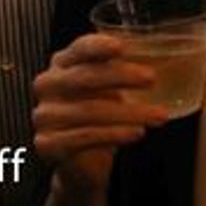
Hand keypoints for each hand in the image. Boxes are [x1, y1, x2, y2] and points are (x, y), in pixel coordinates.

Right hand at [32, 33, 169, 198]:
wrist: (82, 159)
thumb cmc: (99, 112)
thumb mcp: (109, 86)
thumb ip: (122, 67)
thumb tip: (160, 51)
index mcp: (63, 62)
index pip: (79, 48)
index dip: (98, 46)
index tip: (122, 46)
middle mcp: (48, 85)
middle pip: (85, 77)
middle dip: (121, 76)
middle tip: (152, 78)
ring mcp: (45, 115)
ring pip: (90, 110)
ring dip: (130, 113)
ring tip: (159, 115)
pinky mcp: (47, 143)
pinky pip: (86, 136)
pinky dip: (116, 134)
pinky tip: (137, 132)